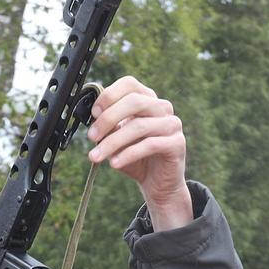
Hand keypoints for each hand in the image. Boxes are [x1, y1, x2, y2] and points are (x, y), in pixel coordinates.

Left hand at [88, 75, 191, 230]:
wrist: (158, 184)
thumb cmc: (137, 158)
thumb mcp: (118, 139)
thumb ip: (109, 126)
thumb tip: (93, 118)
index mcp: (147, 100)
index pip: (129, 84)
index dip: (110, 95)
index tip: (94, 113)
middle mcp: (162, 107)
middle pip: (134, 102)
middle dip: (108, 119)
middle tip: (91, 136)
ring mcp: (172, 124)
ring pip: (139, 126)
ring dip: (113, 141)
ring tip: (96, 155)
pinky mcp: (177, 143)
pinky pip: (150, 144)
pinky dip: (128, 154)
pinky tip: (114, 163)